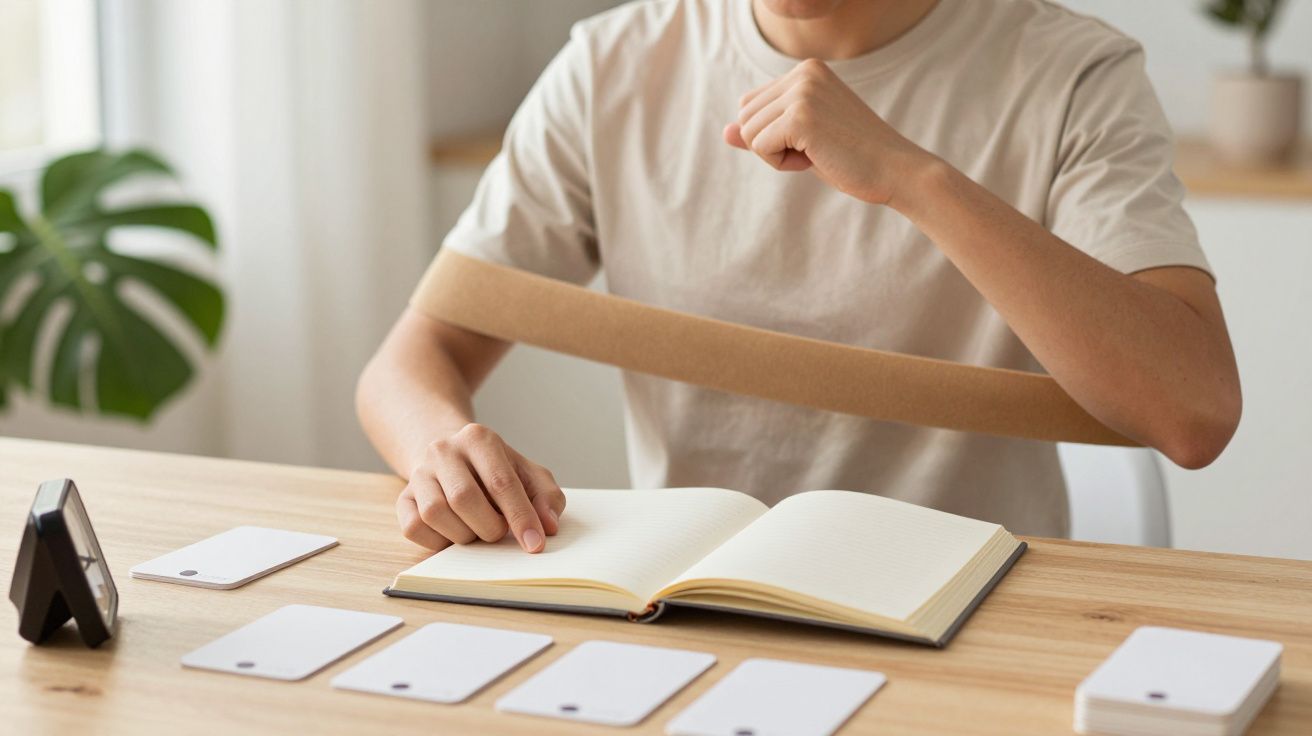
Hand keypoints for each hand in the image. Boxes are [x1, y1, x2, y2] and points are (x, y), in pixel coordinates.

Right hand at [397, 423, 565, 552]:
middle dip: (489, 527)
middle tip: (499, 532)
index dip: (520, 517)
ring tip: (476, 529)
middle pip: (464, 498)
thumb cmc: (496, 471)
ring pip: (435, 513)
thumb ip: (546, 497)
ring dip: (463, 534)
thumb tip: (547, 526)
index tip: (534, 544)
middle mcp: (443, 449)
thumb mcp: (528, 474)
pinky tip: (454, 532)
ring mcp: (418, 472)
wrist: (453, 458)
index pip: (501, 482)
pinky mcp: (402, 497)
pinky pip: (414, 527)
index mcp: (479, 438)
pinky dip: (438, 541)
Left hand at [724, 59, 930, 205]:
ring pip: (749, 133)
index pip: (751, 105)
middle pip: (745, 117)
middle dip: (771, 145)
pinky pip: (759, 147)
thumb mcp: (801, 139)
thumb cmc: (852, 157)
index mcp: (807, 70)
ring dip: (776, 155)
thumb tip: (725, 132)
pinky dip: (781, 164)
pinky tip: (815, 160)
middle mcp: (804, 73)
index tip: (813, 139)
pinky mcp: (800, 116)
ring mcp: (802, 92)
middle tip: (815, 149)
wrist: (896, 171)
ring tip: (818, 152)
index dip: (773, 135)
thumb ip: (763, 130)